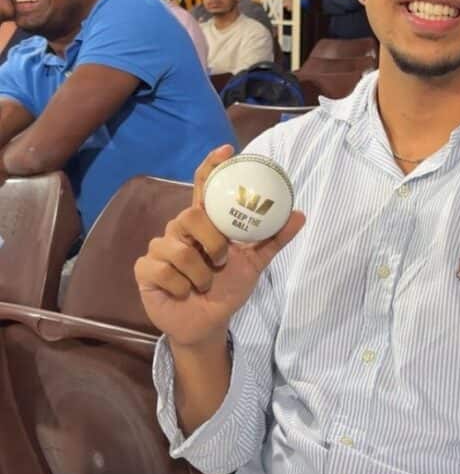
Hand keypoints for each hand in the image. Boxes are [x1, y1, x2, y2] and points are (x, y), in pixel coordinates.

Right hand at [134, 145, 304, 345]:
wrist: (208, 323)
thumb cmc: (227, 288)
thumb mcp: (254, 263)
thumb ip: (273, 239)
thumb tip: (300, 214)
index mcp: (205, 223)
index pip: (204, 186)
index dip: (212, 166)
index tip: (227, 150)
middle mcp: (180, 229)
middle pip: (191, 216)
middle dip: (212, 242)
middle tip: (220, 262)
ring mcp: (159, 248)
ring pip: (180, 251)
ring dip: (200, 275)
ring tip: (203, 284)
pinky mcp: (145, 269)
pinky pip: (164, 271)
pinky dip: (181, 287)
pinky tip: (183, 292)